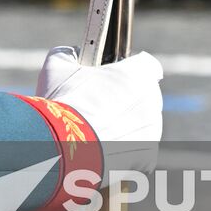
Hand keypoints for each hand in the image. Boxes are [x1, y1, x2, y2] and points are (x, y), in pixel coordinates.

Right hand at [36, 46, 163, 144]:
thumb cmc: (64, 103)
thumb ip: (71, 53)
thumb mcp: (58, 65)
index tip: (116, 75)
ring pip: (143, 123)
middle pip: (145, 95)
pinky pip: (140, 148)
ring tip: (97, 129)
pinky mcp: (146, 157)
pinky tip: (104, 147)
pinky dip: (125, 147)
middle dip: (127, 98)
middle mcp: (152, 102)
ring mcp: (152, 131)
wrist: (65, 150)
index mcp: (138, 74)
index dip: (131, 69)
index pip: (146, 64)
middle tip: (100, 103)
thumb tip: (76, 53)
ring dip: (127, 124)